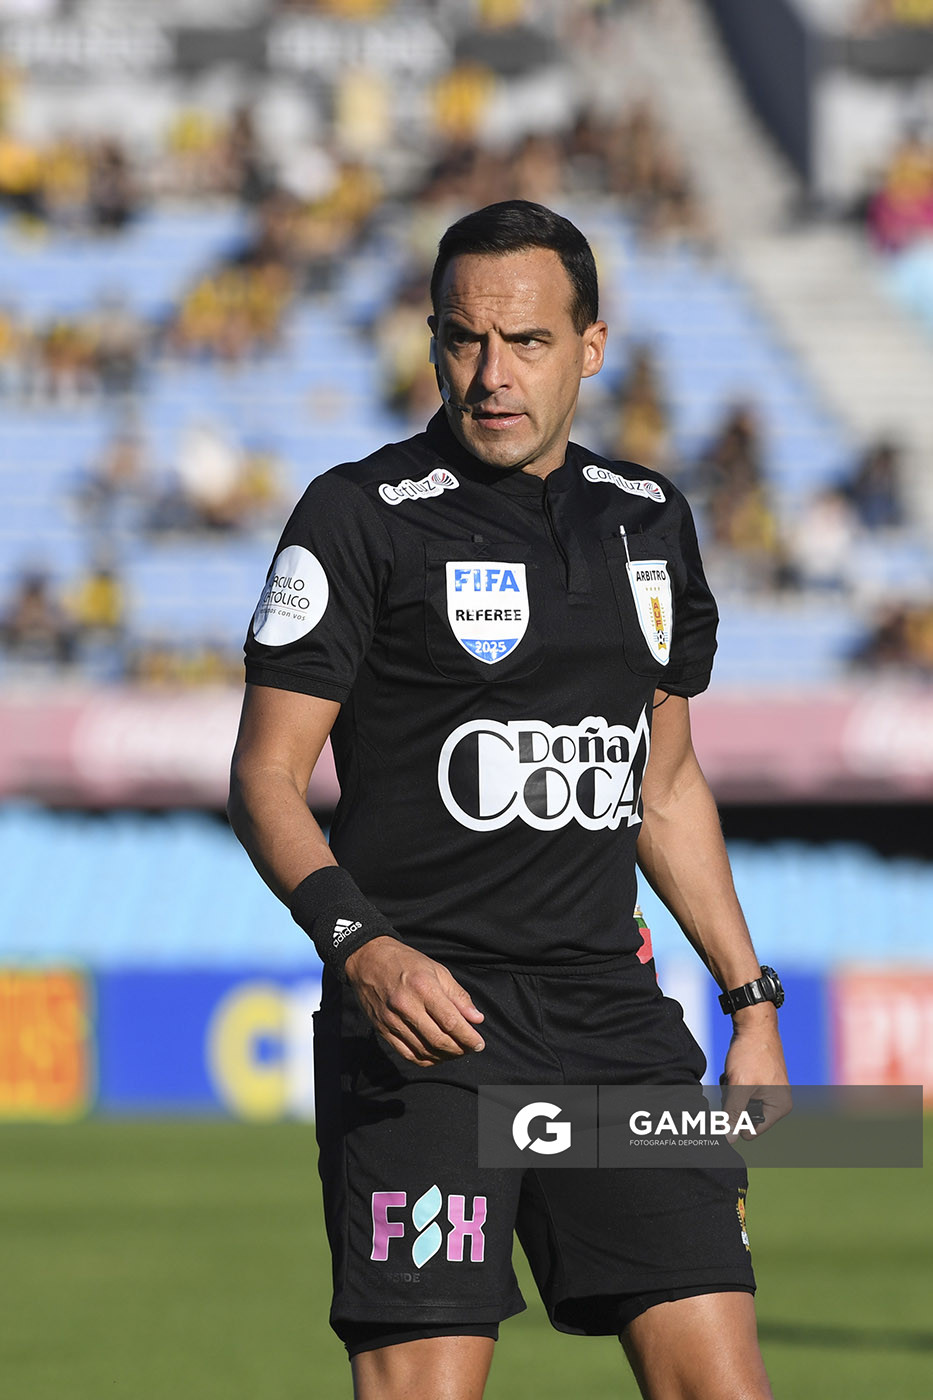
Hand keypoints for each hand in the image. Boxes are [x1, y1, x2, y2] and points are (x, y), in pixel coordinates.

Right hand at [344, 936, 485, 1066]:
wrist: (369, 960)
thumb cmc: (407, 963)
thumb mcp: (438, 971)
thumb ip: (458, 996)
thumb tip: (477, 1019)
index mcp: (423, 987)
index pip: (451, 1021)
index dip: (468, 1037)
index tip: (479, 1044)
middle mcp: (406, 1005)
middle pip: (438, 1040)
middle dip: (459, 1049)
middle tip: (470, 1049)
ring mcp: (392, 1020)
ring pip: (424, 1050)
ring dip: (444, 1056)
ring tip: (456, 1051)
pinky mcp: (382, 1029)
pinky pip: (407, 1054)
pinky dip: (425, 1059)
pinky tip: (436, 1055)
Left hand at [721, 1005, 790, 1136]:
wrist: (753, 1024)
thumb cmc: (750, 1054)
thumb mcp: (739, 1086)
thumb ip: (733, 1113)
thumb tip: (728, 1138)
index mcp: (779, 1108)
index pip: (751, 1131)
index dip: (735, 1119)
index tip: (729, 1100)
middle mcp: (777, 1102)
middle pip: (745, 1117)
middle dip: (733, 1103)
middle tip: (732, 1084)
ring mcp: (768, 1091)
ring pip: (740, 1104)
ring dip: (731, 1092)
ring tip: (733, 1075)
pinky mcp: (759, 1082)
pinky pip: (741, 1092)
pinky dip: (733, 1084)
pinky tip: (734, 1071)